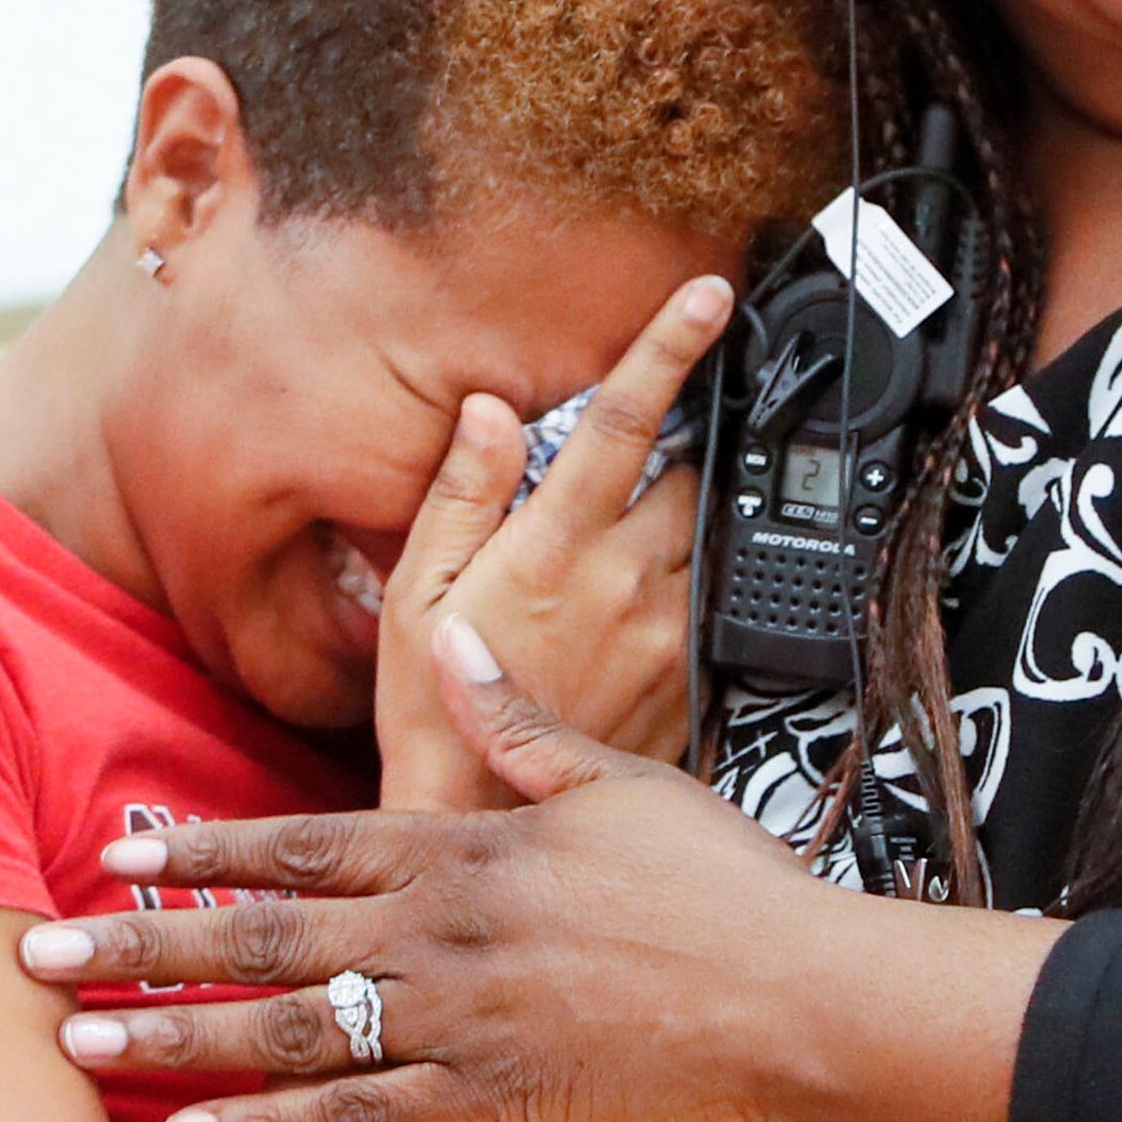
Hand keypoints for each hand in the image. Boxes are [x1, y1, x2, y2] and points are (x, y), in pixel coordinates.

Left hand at [18, 621, 1059, 1121]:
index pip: (301, 841)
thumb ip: (516, 719)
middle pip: (259, 938)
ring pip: (285, 1033)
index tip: (115, 849)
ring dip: (173, 1041)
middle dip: (139, 947)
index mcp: (465, 847)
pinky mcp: (490, 1102)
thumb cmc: (720, 884)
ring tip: (76, 1049)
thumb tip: (449, 632)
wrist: (799, 997)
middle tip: (34, 957)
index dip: (200, 848)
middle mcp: (440, 934)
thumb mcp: (619, 779)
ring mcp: (458, 1024)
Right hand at [369, 277, 727, 812]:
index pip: (625, 420)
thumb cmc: (434, 713)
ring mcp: (668, 632)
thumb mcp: (413, 594)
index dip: (670, 347)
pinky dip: (685, 593)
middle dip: (678, 456)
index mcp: (556, 544)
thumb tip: (492, 411)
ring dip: (682, 528)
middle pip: (691, 475)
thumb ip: (462, 494)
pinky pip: (708, 610)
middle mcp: (628, 580)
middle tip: (639, 470)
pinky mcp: (690, 681)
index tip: (709, 296)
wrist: (481, 824)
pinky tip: (636, 619)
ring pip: (707, 542)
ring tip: (626, 559)